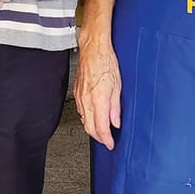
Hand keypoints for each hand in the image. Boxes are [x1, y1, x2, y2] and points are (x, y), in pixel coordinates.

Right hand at [74, 33, 122, 148]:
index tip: (111, 144)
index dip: (106, 140)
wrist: (92, 48)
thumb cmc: (106, 61)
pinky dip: (87, 118)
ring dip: (93, 129)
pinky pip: (81, 111)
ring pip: (84, 120)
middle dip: (99, 138)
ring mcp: (80, 97)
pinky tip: (93, 117)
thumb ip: (116, 107)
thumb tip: (116, 121)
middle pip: (90, 128)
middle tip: (107, 141)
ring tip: (102, 132)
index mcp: (99, 100)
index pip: (101, 128)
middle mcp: (87, 100)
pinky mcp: (77, 92)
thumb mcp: (118, 85)